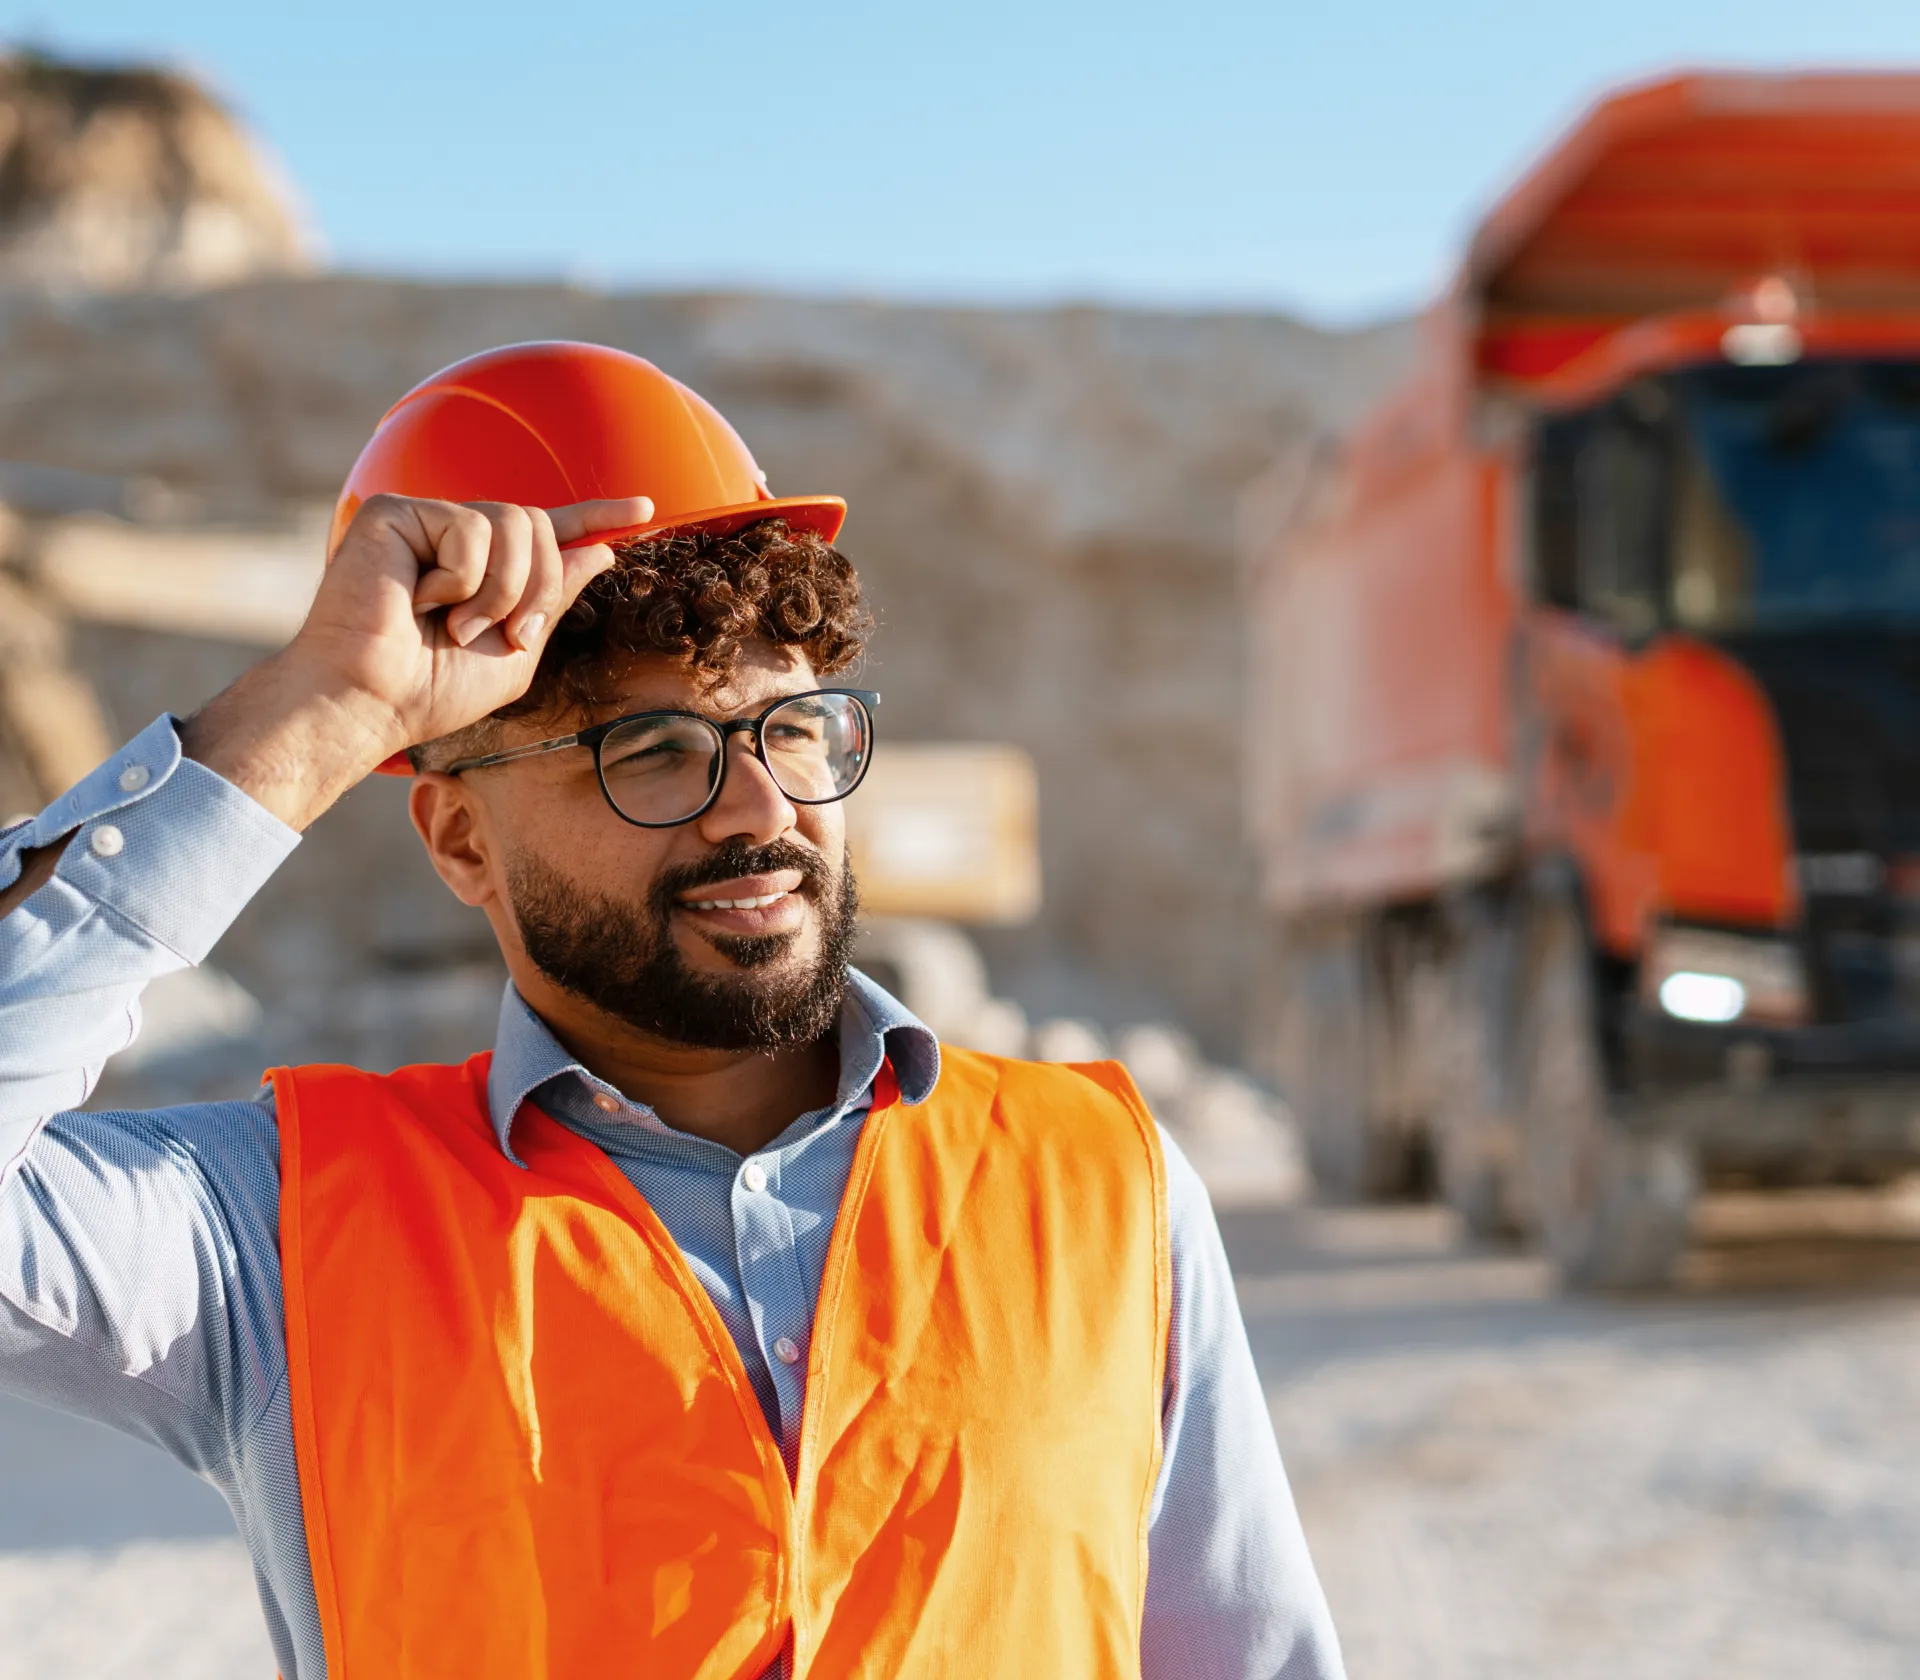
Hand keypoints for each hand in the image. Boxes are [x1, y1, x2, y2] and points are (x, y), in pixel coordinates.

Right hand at [181, 494, 651, 829]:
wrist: (371, 702)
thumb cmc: (430, 690)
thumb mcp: (514, 653)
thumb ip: (552, 598)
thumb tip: (598, 549)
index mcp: (486, 571)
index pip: (549, 531)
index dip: (598, 517)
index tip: (646, 510)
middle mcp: (457, 538)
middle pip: (539, 526)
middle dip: (538, 587)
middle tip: (508, 635)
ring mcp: (426, 520)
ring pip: (513, 522)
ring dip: (502, 590)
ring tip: (454, 625)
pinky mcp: (396, 512)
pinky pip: (471, 528)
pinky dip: (460, 579)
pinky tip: (418, 600)